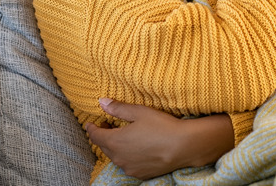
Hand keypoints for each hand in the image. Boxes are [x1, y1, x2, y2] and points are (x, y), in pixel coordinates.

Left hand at [86, 98, 233, 179]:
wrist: (184, 146)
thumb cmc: (161, 126)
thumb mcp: (139, 112)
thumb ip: (118, 108)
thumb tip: (102, 102)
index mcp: (115, 141)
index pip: (95, 136)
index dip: (92, 128)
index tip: (91, 123)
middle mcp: (118, 158)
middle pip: (104, 147)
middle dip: (104, 136)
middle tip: (108, 125)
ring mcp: (129, 168)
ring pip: (116, 157)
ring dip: (115, 146)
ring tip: (123, 136)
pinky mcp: (140, 174)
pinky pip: (128, 164)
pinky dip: (127, 156)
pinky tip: (136, 149)